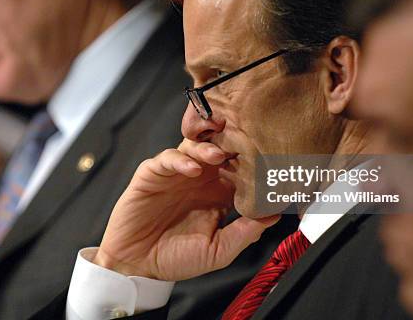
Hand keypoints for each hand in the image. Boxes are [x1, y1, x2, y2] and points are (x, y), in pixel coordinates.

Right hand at [94, 140, 279, 280]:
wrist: (137, 266)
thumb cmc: (177, 259)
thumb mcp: (218, 251)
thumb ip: (245, 233)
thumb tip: (275, 215)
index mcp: (217, 193)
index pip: (240, 169)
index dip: (252, 164)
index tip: (267, 165)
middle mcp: (199, 179)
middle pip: (219, 150)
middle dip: (232, 146)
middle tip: (244, 145)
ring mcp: (176, 174)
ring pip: (195, 147)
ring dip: (208, 148)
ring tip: (219, 156)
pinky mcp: (152, 174)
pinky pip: (168, 158)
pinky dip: (181, 160)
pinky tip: (192, 169)